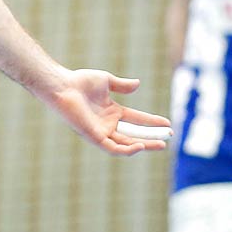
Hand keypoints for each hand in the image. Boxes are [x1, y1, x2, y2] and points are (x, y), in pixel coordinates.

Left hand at [41, 68, 169, 155]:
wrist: (64, 86)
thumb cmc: (80, 81)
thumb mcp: (106, 81)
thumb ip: (122, 85)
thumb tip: (138, 84)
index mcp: (112, 111)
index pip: (137, 119)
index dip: (152, 122)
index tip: (167, 124)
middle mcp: (108, 124)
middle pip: (134, 134)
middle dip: (152, 137)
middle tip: (168, 138)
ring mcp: (102, 131)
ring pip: (126, 144)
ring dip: (144, 145)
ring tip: (160, 144)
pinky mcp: (94, 137)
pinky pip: (112, 148)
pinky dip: (126, 150)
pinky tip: (140, 146)